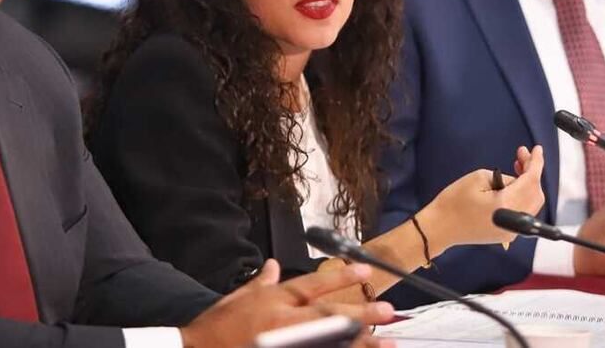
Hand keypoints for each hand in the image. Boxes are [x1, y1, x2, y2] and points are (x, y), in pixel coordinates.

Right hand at [179, 259, 394, 347]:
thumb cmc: (215, 328)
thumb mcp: (237, 298)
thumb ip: (260, 282)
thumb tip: (273, 264)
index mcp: (272, 300)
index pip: (312, 284)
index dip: (340, 276)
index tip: (365, 268)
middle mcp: (282, 321)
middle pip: (328, 315)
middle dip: (360, 312)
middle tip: (388, 310)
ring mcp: (285, 345)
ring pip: (329, 342)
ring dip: (358, 343)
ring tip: (386, 341)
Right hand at [422, 146, 545, 247]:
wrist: (440, 227)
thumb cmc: (453, 203)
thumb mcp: (478, 178)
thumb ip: (504, 177)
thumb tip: (517, 180)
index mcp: (508, 205)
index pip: (531, 181)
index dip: (536, 162)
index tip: (537, 149)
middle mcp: (515, 221)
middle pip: (536, 193)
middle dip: (532, 172)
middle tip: (520, 155)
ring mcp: (512, 231)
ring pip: (532, 202)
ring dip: (528, 184)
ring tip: (517, 167)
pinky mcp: (507, 234)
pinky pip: (523, 211)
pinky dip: (522, 196)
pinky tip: (512, 185)